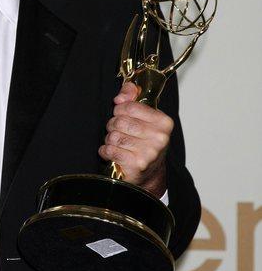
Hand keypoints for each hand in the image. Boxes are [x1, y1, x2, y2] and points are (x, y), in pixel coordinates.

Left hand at [98, 81, 172, 196]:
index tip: (121, 115)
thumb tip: (120, 97)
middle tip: (118, 131)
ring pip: (114, 136)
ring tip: (117, 143)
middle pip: (120, 121)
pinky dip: (106, 151)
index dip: (120, 110)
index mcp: (163, 122)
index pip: (130, 107)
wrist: (149, 173)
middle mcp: (160, 138)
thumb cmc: (144, 142)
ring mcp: (149, 153)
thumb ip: (131, 97)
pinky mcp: (137, 165)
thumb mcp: (143, 116)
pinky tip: (113, 153)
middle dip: (113, 125)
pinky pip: (110, 150)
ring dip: (110, 139)